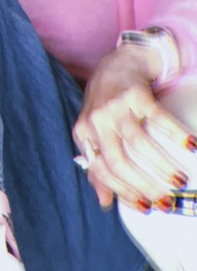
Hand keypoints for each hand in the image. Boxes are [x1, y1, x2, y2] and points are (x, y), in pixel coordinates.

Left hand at [73, 46, 193, 210]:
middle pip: (119, 161)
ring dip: (161, 165)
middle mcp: (96, 121)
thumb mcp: (93, 133)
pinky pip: (158, 118)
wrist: (117, 63)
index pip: (101, 171)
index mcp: (84, 135)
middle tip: (167, 200)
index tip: (146, 207)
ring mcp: (115, 106)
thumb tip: (105, 204)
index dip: (124, 192)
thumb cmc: (106, 105)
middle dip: (144, 185)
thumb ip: (96, 167)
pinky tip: (191, 146)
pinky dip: (176, 134)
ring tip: (180, 180)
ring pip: (138, 143)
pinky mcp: (135, 94)